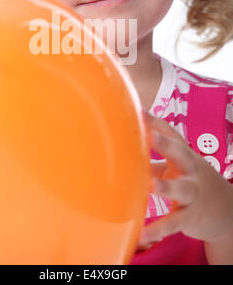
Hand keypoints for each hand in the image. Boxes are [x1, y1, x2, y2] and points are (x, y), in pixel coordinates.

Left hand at [139, 112, 232, 249]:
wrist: (226, 211)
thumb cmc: (192, 181)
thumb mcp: (176, 166)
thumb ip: (152, 158)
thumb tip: (122, 147)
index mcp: (184, 154)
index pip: (170, 134)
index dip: (155, 122)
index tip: (139, 111)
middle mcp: (191, 170)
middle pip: (181, 154)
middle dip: (166, 145)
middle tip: (150, 135)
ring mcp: (193, 192)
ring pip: (181, 188)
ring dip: (166, 186)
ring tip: (151, 185)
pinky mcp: (191, 216)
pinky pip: (174, 222)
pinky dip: (159, 228)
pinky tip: (143, 233)